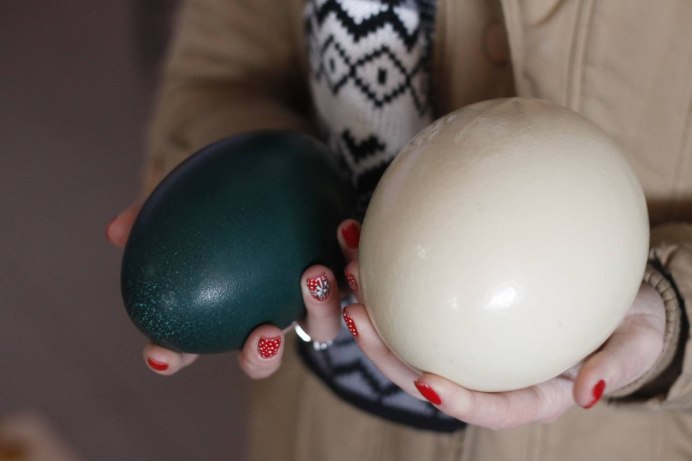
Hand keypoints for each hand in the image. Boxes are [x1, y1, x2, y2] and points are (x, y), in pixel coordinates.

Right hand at [107, 202, 358, 377]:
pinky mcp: (348, 274)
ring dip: (320, 308)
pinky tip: (343, 229)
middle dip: (261, 356)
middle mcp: (269, 311)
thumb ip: (153, 211)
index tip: (161, 352)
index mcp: (225, 307)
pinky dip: (350, 256)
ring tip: (312, 275)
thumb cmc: (227, 189)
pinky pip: (355, 276)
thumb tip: (113, 231)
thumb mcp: (190, 192)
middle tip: (263, 334)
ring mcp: (311, 300)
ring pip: (321, 324)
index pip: (190, 343)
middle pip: (263, 354)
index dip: (174, 356)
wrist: (283, 165)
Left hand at [343, 259, 665, 428]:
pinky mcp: (458, 301)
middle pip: (425, 369)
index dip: (454, 400)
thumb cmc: (627, 322)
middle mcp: (486, 367)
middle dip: (384, 347)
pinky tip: (373, 231)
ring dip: (374, 299)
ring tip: (348, 263)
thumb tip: (590, 392)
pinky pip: (422, 287)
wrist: (614, 292)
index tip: (427, 382)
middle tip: (356, 313)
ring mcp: (466, 334)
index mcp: (524, 390)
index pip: (485, 405)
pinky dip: (397, 263)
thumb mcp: (637, 342)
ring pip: (411, 326)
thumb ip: (618, 365)